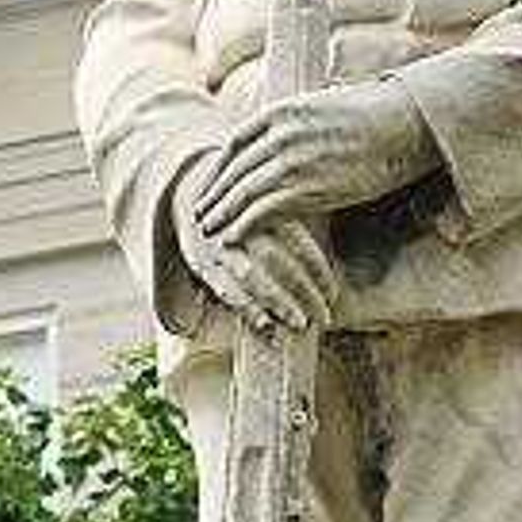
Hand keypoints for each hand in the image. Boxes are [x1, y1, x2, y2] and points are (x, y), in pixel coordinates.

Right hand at [173, 164, 333, 331]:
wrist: (186, 194)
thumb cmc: (242, 208)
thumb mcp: (268, 202)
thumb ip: (297, 218)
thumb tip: (336, 237)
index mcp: (264, 208)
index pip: (298, 242)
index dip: (318, 270)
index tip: (333, 295)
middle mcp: (241, 225)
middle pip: (277, 260)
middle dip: (303, 291)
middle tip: (325, 316)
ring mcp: (219, 246)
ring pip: (251, 276)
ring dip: (277, 302)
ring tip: (300, 324)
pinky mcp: (201, 263)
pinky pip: (224, 289)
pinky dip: (245, 308)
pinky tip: (265, 326)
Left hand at [192, 85, 440, 245]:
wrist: (405, 123)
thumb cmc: (377, 115)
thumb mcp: (326, 105)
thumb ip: (302, 120)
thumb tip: (298, 127)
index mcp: (282, 111)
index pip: (236, 142)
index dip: (219, 167)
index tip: (210, 183)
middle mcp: (279, 134)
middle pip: (233, 170)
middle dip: (213, 193)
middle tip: (199, 211)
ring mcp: (290, 161)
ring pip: (241, 192)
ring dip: (220, 213)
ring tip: (208, 229)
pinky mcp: (305, 187)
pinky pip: (262, 211)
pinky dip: (242, 226)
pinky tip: (232, 238)